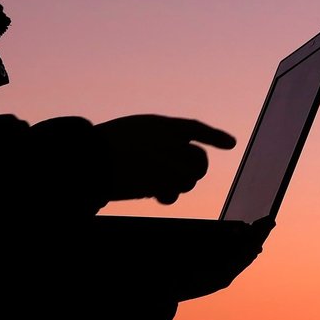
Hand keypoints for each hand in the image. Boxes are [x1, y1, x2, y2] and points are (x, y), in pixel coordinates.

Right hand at [93, 114, 235, 203]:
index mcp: (161, 124)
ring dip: (178, 184)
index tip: (231, 144)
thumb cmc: (103, 146)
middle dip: (194, 170)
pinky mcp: (159, 181)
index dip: (214, 136)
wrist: (88, 157)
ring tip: (159, 184)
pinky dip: (168, 195)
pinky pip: (175, 191)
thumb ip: (156, 141)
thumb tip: (171, 161)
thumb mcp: (133, 132)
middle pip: (199, 159)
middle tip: (180, 177)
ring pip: (190, 178)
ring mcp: (166, 161)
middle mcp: (169, 141)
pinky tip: (157, 195)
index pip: (195, 129)